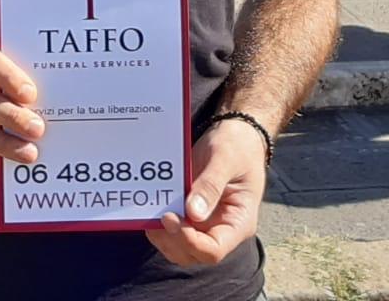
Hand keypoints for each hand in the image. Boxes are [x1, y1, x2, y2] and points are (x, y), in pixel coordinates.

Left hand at [147, 119, 266, 266]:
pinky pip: (173, 227)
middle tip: (157, 214)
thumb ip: (210, 185)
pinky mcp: (191, 212)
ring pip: (180, 245)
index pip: (214, 250)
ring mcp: (206, 223)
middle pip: (194, 253)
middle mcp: (222, 228)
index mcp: (238, 222)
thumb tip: (192, 213)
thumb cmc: (237, 146)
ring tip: (150, 212)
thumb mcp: (225, 159)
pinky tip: (151, 206)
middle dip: (172, 239)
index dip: (190, 242)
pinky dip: (159, 222)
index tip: (170, 218)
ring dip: (162, 235)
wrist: (236, 134)